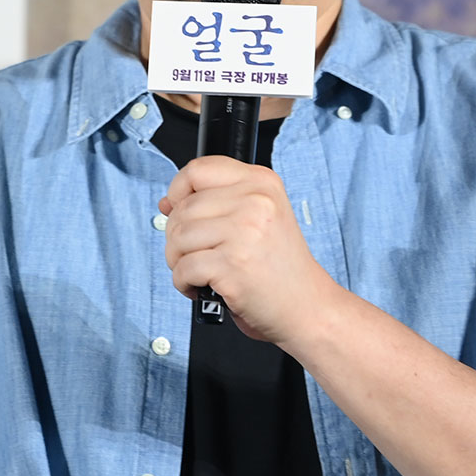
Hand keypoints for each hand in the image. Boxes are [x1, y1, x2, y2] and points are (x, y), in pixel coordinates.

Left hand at [159, 154, 337, 343]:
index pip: (198, 169)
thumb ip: (215, 203)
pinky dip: (184, 283)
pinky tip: (203, 287)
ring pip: (178, 237)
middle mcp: (255, 200)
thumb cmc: (280, 267)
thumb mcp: (259, 218)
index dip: (178, 191)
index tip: (178, 209)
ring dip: (178, 261)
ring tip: (200, 271)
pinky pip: (183, 268)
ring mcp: (244, 231)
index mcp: (261, 182)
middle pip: (183, 207)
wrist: (308, 306)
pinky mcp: (232, 264)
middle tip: (196, 254)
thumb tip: (167, 202)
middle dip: (177, 236)